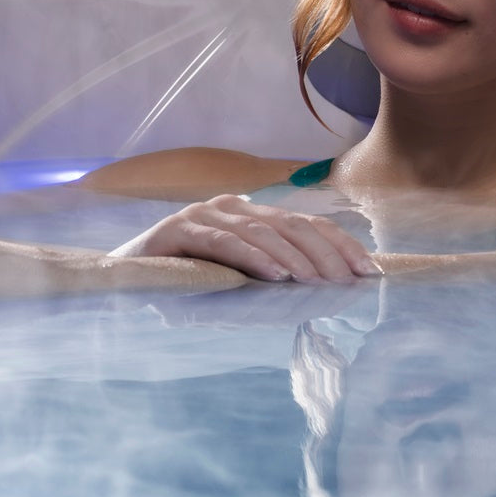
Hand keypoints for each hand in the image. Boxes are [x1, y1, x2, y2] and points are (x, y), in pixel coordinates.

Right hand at [111, 194, 379, 283]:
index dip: (342, 245)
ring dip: (294, 259)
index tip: (370, 270)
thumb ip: (276, 275)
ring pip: (262, 232)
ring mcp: (206, 214)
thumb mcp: (241, 278)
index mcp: (253, 214)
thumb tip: (329, 289)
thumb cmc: (189, 283)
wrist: (124, 280)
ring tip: (316, 283)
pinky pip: (225, 242)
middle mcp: (233, 207)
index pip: (308, 224)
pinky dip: (254, 258)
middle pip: (292, 225)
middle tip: (348, 282)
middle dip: (326, 254)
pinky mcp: (180, 228)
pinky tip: (275, 277)